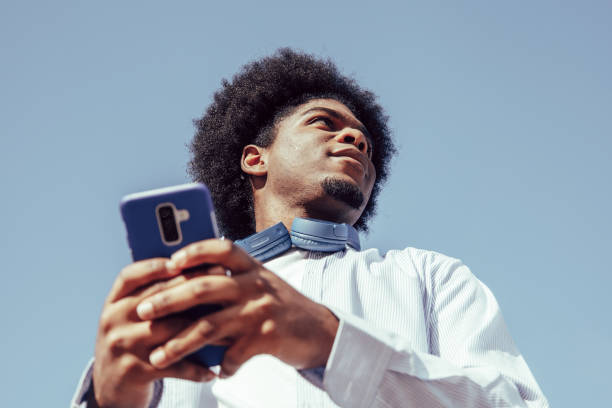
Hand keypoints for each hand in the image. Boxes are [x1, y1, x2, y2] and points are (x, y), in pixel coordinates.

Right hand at [92, 259, 220, 407]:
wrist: (110, 384)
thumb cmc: (132, 340)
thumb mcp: (132, 315)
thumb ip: (153, 294)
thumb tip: (197, 269)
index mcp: (114, 301)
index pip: (130, 276)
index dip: (155, 266)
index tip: (182, 260)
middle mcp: (113, 320)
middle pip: (156, 298)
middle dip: (192, 287)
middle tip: (222, 279)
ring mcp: (122, 345)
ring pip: (169, 329)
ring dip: (202, 326)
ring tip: (228, 322)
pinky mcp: (133, 370)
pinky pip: (172, 365)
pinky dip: (195, 368)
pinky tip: (212, 370)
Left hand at [135, 239, 338, 376]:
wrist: (320, 330)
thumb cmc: (282, 306)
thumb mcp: (260, 285)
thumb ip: (230, 283)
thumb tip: (185, 287)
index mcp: (252, 267)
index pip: (220, 249)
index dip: (194, 252)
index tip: (169, 262)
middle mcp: (254, 284)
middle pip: (203, 288)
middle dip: (168, 299)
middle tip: (141, 311)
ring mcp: (260, 310)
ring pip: (210, 326)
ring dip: (179, 344)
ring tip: (156, 357)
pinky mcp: (267, 337)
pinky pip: (233, 355)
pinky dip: (221, 367)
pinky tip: (214, 373)